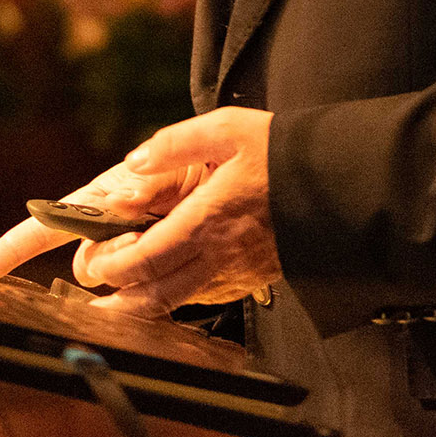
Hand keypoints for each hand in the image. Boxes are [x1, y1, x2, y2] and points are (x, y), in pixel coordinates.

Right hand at [0, 153, 202, 283]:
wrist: (241, 179)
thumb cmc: (200, 161)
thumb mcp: (175, 159)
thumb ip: (145, 178)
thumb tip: (119, 199)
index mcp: (103, 201)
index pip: (49, 225)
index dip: (14, 247)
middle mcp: (112, 235)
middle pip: (85, 265)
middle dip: (105, 257)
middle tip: (142, 234)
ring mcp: (136, 261)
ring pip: (115, 284)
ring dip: (133, 271)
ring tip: (169, 240)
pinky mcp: (164, 282)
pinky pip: (148, 301)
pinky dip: (152, 295)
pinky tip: (173, 274)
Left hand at [69, 108, 278, 317]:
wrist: (340, 182)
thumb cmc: (283, 152)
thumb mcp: (227, 129)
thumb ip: (174, 145)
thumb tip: (134, 163)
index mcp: (207, 219)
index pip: (147, 258)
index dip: (114, 267)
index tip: (96, 263)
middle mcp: (220, 255)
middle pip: (157, 294)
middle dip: (120, 301)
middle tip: (95, 300)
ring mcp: (239, 272)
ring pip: (181, 304)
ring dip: (146, 307)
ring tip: (120, 304)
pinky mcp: (255, 279)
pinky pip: (209, 299)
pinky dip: (181, 299)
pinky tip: (169, 290)